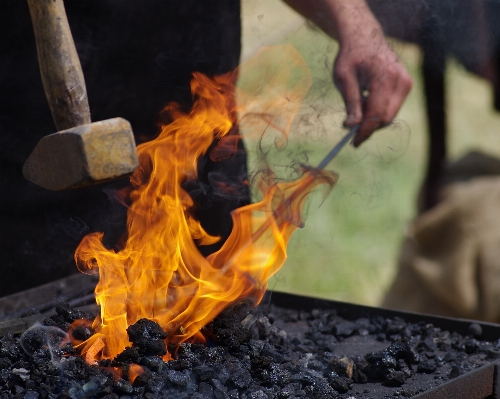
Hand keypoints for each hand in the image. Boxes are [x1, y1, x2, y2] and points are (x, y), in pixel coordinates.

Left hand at [333, 10, 411, 145]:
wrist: (365, 38)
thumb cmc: (350, 57)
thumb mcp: (343, 79)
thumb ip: (350, 103)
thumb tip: (352, 127)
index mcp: (383, 77)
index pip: (376, 114)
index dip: (365, 132)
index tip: (354, 143)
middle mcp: (400, 80)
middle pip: (385, 117)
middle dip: (368, 127)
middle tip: (352, 128)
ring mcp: (406, 82)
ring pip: (390, 115)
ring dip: (373, 118)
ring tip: (358, 103)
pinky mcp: (407, 84)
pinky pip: (393, 107)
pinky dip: (379, 110)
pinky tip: (367, 98)